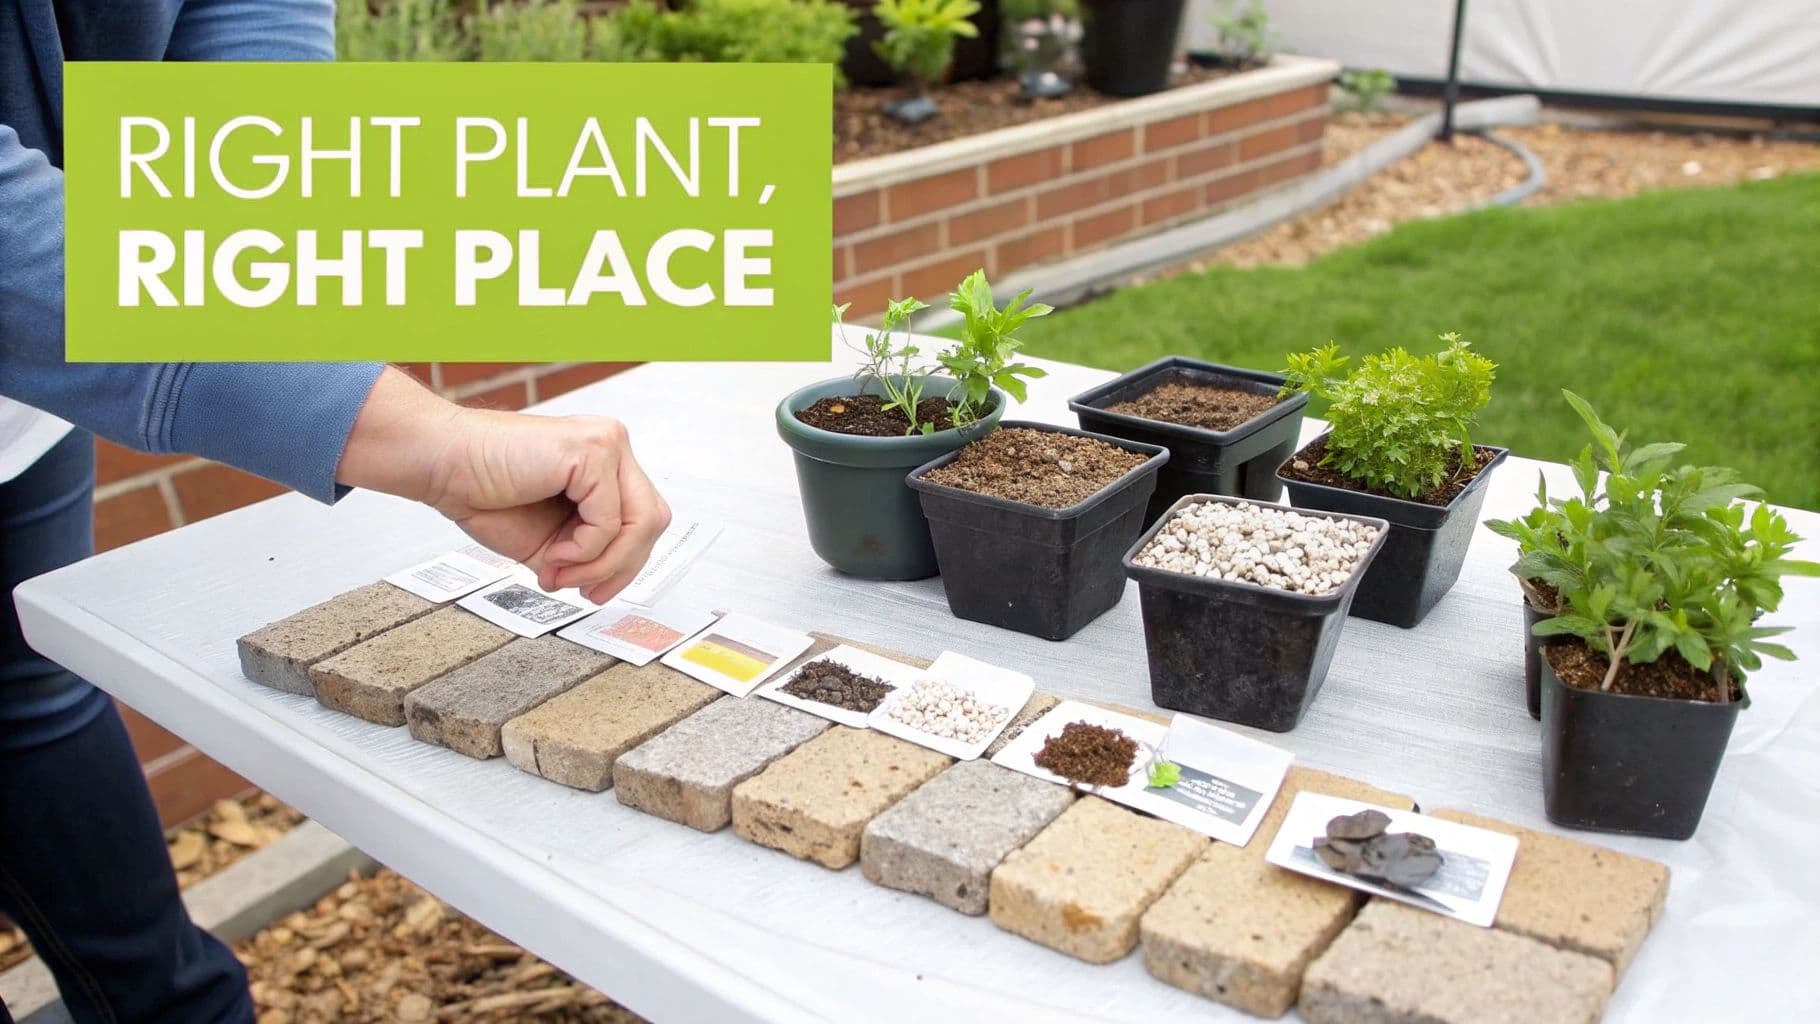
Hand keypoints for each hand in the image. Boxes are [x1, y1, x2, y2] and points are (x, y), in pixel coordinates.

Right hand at [337, 368, 670, 602]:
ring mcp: (606, 443)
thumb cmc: (484, 492)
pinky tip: (554, 552)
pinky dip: (585, 549)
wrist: (443, 466)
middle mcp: (611, 446)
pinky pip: (610, 520)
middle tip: (580, 588)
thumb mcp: (550, 539)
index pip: (644, 519)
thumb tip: (607, 583)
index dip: (625, 563)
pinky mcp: (592, 450)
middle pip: (653, 521)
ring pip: (641, 523)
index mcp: (604, 464)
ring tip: (561, 570)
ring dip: (602, 562)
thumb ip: (585, 554)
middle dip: (621, 566)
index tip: (592, 591)